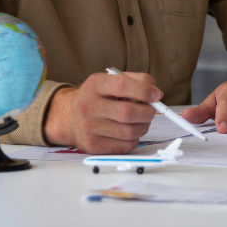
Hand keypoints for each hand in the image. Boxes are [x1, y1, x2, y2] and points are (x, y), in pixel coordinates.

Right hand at [43, 71, 160, 152]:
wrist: (69, 116)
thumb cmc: (97, 97)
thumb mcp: (111, 80)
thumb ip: (136, 80)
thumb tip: (156, 94)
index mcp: (95, 85)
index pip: (121, 85)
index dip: (144, 90)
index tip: (157, 95)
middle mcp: (89, 106)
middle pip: (127, 112)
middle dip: (147, 112)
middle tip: (151, 110)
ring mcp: (89, 128)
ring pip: (129, 132)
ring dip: (143, 126)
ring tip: (141, 120)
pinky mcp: (92, 145)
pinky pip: (125, 146)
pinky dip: (134, 139)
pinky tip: (128, 131)